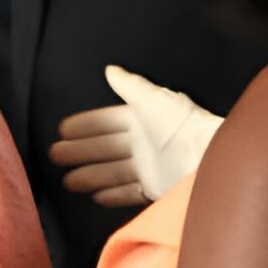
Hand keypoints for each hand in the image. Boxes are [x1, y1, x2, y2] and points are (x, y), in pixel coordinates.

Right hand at [47, 65, 222, 206]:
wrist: (211, 157)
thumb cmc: (186, 125)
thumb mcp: (154, 99)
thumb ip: (130, 86)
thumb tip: (112, 70)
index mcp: (143, 119)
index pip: (106, 122)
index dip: (85, 125)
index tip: (64, 129)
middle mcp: (145, 143)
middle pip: (104, 148)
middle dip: (79, 151)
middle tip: (56, 155)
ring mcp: (151, 167)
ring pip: (112, 172)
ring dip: (89, 176)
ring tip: (68, 181)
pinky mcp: (157, 187)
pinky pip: (130, 192)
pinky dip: (114, 195)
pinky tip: (97, 196)